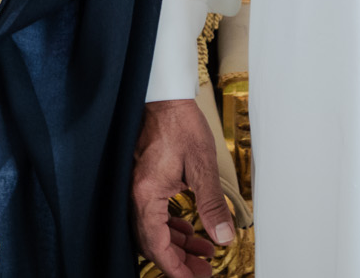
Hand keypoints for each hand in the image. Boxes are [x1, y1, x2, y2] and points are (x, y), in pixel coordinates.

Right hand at [131, 99, 232, 277]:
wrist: (165, 98)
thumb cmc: (181, 125)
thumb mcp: (203, 166)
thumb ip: (212, 205)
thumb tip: (223, 237)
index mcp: (147, 195)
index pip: (157, 247)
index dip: (175, 269)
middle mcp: (136, 196)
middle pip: (153, 243)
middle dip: (179, 261)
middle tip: (204, 270)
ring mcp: (137, 189)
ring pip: (154, 231)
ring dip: (178, 245)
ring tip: (204, 253)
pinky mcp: (143, 183)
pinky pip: (154, 216)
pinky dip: (171, 228)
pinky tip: (189, 230)